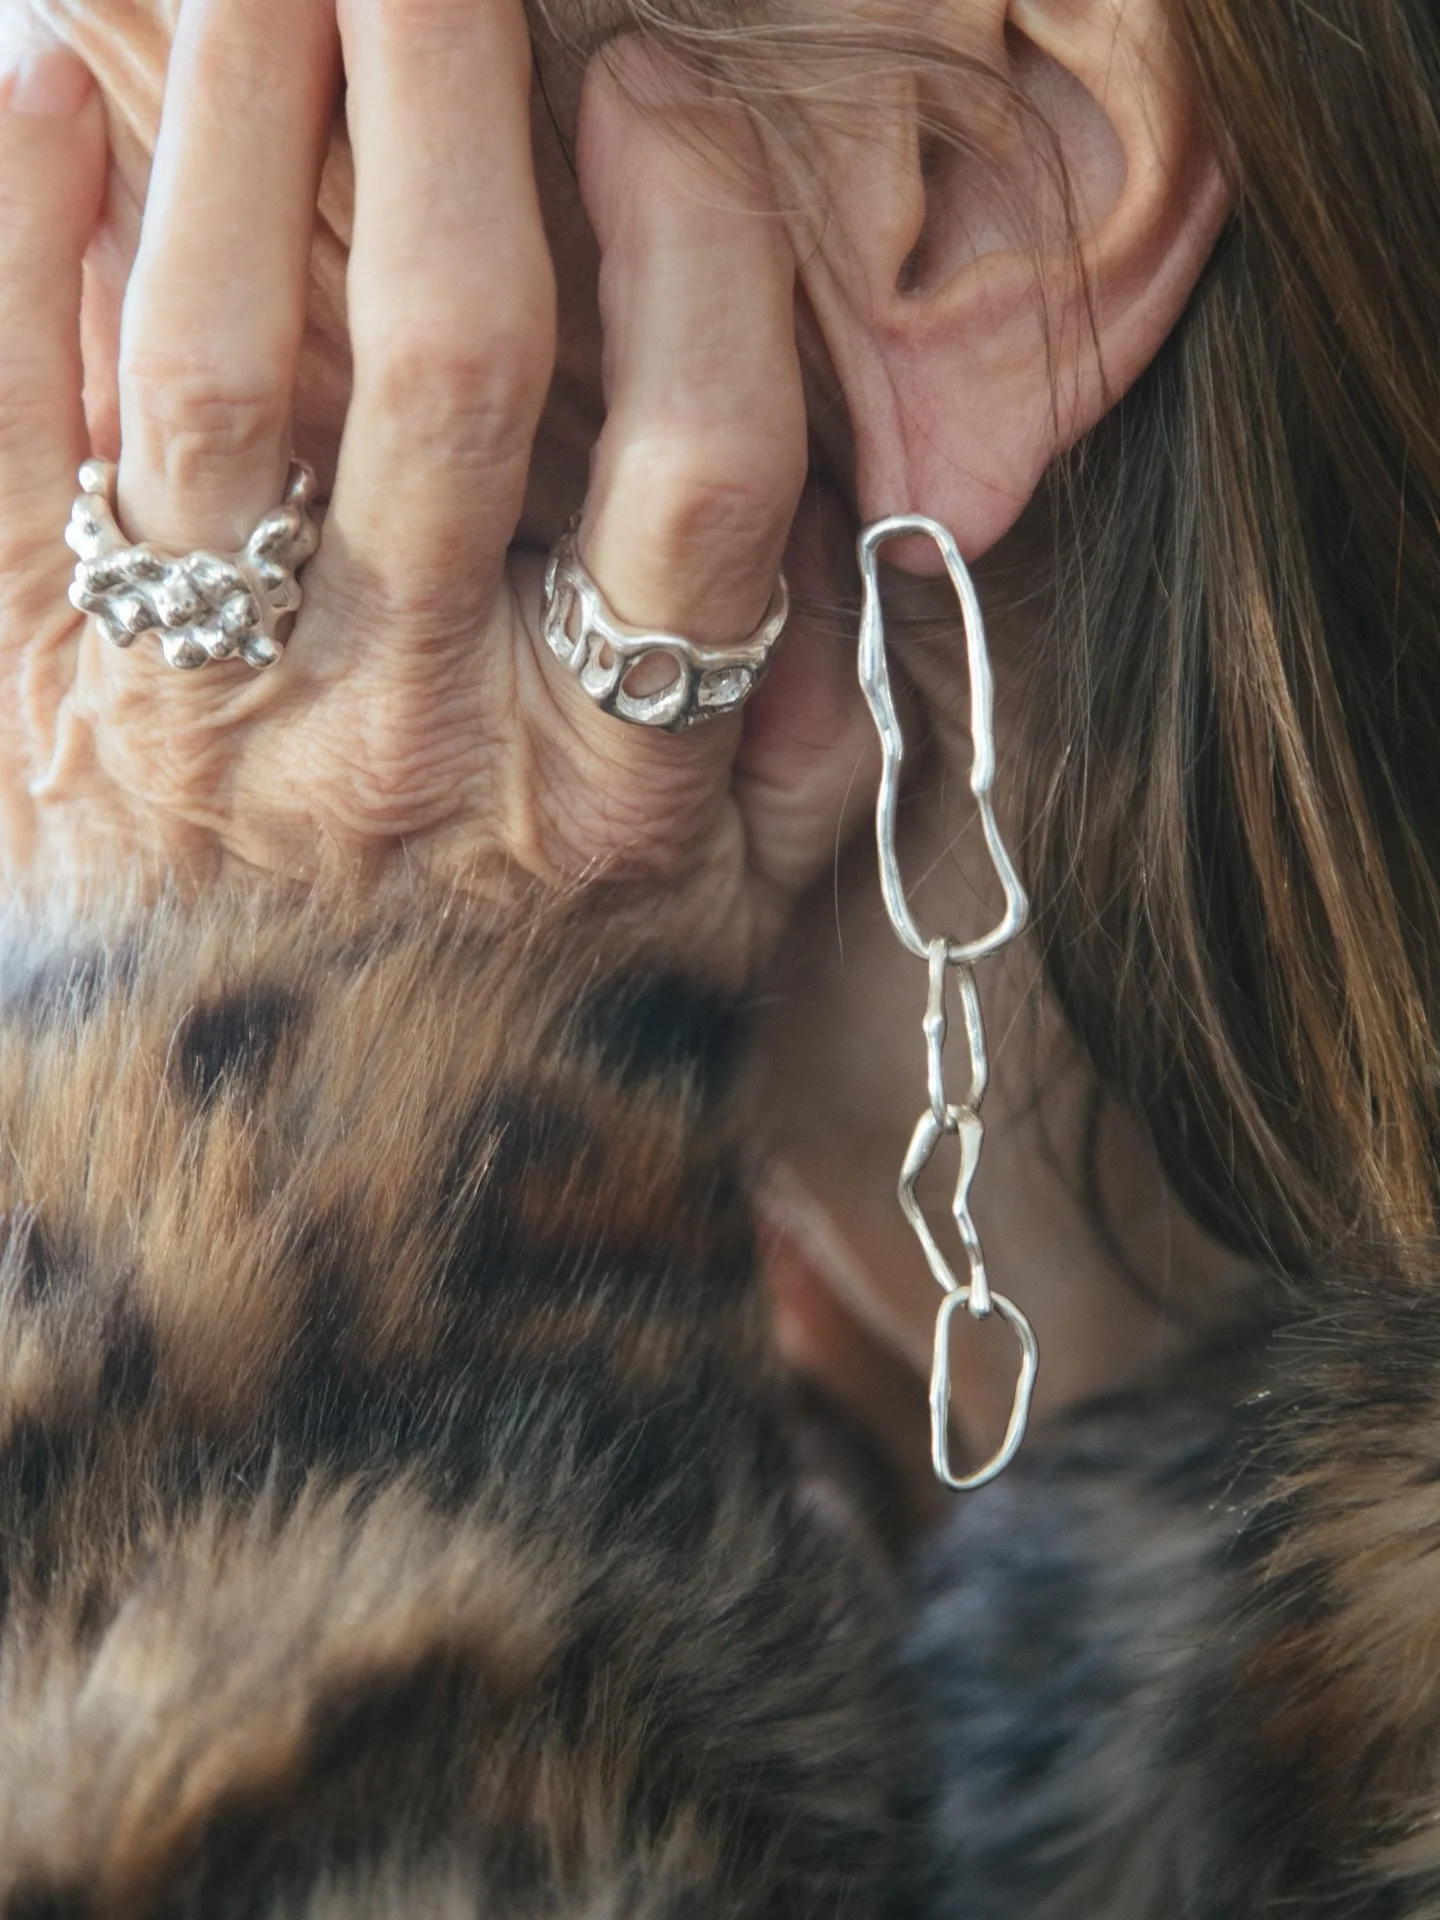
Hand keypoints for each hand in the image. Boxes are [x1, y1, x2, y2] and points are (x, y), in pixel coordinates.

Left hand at [0, 3, 875, 979]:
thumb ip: (810, 744)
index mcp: (614, 792)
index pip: (697, 487)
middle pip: (448, 376)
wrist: (279, 1186)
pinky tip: (48, 96)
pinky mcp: (45, 708)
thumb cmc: (513, 1016)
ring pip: (222, 380)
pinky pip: (2, 462)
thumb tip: (869, 542)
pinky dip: (4, 258)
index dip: (697, 264)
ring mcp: (214, 728)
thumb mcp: (716, 919)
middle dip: (448, 109)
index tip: (659, 101)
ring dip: (249, 123)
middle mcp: (418, 747)